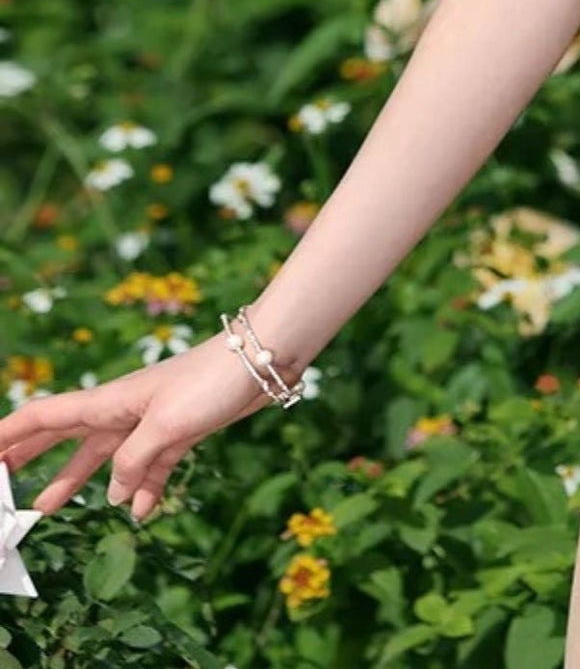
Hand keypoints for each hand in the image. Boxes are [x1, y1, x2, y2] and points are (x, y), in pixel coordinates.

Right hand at [0, 330, 286, 522]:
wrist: (264, 359)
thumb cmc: (211, 380)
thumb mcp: (168, 425)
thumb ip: (134, 462)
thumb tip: (117, 496)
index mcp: (111, 402)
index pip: (47, 416)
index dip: (10, 433)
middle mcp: (125, 410)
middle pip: (67, 436)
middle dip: (32, 458)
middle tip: (2, 484)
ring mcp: (152, 420)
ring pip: (105, 456)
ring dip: (79, 479)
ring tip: (50, 508)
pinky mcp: (181, 430)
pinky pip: (151, 465)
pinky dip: (144, 488)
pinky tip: (141, 510)